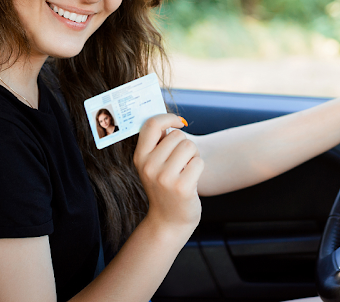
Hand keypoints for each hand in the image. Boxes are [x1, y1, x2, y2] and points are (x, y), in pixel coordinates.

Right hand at [133, 114, 203, 233]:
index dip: (168, 118)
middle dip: (185, 145)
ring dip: (193, 156)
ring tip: (186, 170)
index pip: (151, 124)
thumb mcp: (153, 165)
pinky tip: (191, 180)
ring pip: (189, 146)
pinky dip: (198, 168)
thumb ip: (157, 143)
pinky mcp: (182, 187)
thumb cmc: (165, 186)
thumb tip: (170, 118)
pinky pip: (199, 161)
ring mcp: (164, 178)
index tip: (179, 122)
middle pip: (177, 135)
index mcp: (140, 157)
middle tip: (181, 162)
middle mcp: (149, 166)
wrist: (169, 221)